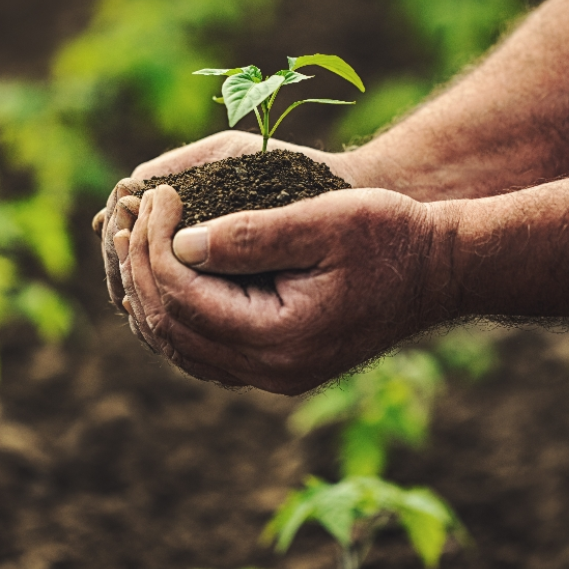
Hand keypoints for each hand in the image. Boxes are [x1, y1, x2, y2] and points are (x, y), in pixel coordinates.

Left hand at [121, 184, 461, 394]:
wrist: (440, 271)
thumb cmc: (391, 236)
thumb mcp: (326, 221)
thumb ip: (252, 234)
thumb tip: (180, 241)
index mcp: (282, 339)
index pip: (184, 296)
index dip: (155, 243)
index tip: (154, 193)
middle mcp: (271, 371)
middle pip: (171, 327)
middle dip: (140, 265)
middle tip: (128, 212)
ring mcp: (272, 374)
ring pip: (180, 345)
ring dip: (148, 292)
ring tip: (131, 239)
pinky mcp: (276, 364)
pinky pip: (202, 350)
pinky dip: (173, 313)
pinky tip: (161, 274)